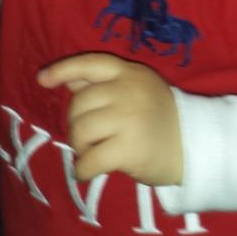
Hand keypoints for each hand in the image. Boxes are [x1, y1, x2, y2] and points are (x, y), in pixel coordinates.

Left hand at [36, 52, 182, 186]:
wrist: (194, 149)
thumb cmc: (159, 120)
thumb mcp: (136, 90)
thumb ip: (103, 83)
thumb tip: (66, 79)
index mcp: (130, 73)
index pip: (91, 63)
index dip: (63, 69)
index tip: (42, 79)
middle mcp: (129, 91)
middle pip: (78, 104)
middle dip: (76, 124)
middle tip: (90, 138)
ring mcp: (129, 119)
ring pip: (80, 131)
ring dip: (79, 147)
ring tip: (92, 153)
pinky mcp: (129, 149)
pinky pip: (90, 160)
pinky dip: (82, 169)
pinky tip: (87, 172)